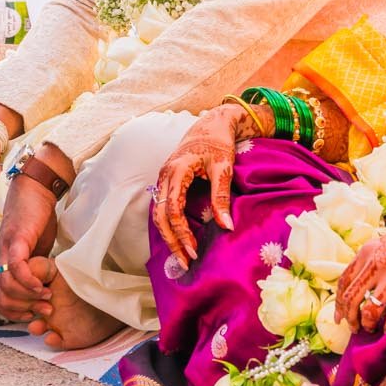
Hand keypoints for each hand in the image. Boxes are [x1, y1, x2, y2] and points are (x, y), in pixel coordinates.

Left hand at [0, 171, 56, 319]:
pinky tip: (41, 284)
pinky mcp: (16, 240)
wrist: (35, 191)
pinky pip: (16, 267)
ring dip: (27, 297)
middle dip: (22, 311)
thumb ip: (34, 270)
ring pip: (6, 287)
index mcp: (1, 265)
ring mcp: (5, 250)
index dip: (14, 313)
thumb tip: (41, 289)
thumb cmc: (36, 220)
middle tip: (43, 309)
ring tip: (46, 296)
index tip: (34, 314)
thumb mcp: (36, 252)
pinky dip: (28, 281)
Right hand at [151, 105, 246, 265]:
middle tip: (186, 262)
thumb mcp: (224, 167)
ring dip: (168, 235)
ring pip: (158, 213)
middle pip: (160, 216)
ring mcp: (163, 177)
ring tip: (182, 255)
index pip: (173, 210)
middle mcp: (165, 175)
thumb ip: (222, 196)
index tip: (194, 251)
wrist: (213, 123)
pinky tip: (179, 237)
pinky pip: (162, 207)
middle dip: (171, 241)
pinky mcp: (167, 180)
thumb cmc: (219, 142)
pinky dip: (168, 224)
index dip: (182, 233)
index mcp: (177, 170)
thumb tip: (226, 226)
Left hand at [335, 211, 385, 334]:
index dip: (339, 303)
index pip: (344, 282)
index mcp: (366, 253)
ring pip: (370, 311)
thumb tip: (351, 288)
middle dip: (350, 318)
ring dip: (367, 324)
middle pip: (352, 299)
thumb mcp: (380, 245)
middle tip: (353, 328)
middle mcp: (376, 266)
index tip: (339, 317)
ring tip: (369, 328)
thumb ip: (365, 263)